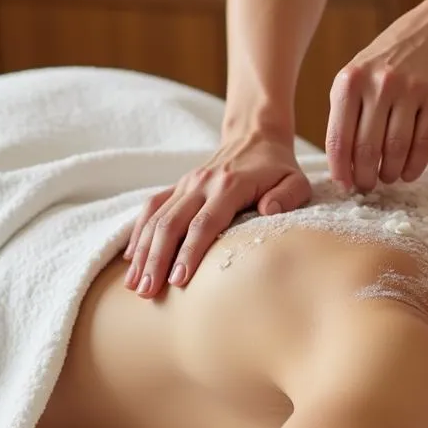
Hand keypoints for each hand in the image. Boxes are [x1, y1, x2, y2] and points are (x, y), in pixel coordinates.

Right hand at [123, 131, 310, 298]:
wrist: (256, 136)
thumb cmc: (278, 168)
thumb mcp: (296, 180)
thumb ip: (287, 196)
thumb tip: (269, 211)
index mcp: (230, 185)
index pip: (205, 223)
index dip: (190, 252)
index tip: (178, 280)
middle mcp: (203, 183)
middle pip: (172, 224)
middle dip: (157, 259)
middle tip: (148, 292)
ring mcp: (187, 183)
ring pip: (157, 217)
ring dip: (143, 251)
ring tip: (134, 284)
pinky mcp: (179, 186)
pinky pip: (152, 207)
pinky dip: (139, 232)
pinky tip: (131, 258)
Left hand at [325, 0, 427, 191]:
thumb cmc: (393, 59)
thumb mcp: (359, 73)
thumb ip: (347, 111)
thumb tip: (343, 165)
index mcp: (350, 80)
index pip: (338, 138)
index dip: (341, 170)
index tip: (345, 185)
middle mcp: (379, 84)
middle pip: (367, 149)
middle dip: (365, 177)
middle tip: (368, 187)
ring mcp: (411, 89)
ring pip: (396, 149)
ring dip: (390, 173)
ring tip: (388, 177)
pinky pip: (424, 143)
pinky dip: (414, 166)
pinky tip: (408, 172)